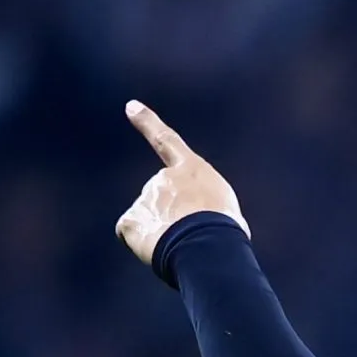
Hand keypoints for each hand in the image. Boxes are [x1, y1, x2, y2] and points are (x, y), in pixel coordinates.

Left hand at [114, 100, 248, 264]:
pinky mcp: (130, 221)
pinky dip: (142, 243)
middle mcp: (163, 179)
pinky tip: (159, 250)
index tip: (130, 106)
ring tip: (182, 246)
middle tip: (194, 236)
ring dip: (162, 232)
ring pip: (149, 219)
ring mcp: (144, 198)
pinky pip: (131, 233)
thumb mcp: (226, 211)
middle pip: (162, 199)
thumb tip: (189, 222)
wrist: (208, 246)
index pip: (166, 141)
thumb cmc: (226, 231)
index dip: (147, 123)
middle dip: (173, 217)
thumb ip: (202, 206)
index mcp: (191, 171)